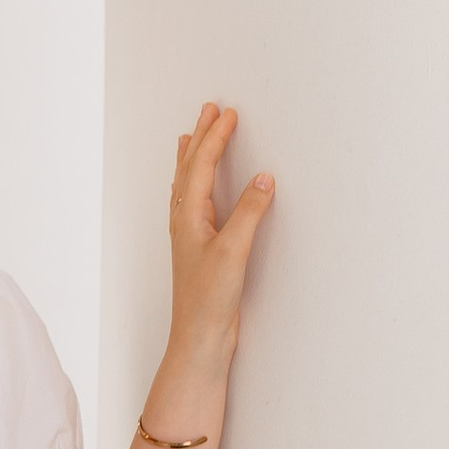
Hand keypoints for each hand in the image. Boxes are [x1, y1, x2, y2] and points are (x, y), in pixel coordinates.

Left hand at [166, 104, 273, 376]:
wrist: (199, 339)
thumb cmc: (209, 300)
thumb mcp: (233, 251)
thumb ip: (249, 213)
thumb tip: (263, 178)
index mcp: (188, 217)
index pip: (202, 167)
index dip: (216, 139)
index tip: (228, 114)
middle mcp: (184, 222)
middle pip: (189, 169)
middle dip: (200, 138)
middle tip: (209, 110)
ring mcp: (189, 235)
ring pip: (187, 185)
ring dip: (192, 158)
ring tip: (191, 136)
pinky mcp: (199, 249)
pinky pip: (193, 204)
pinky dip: (195, 185)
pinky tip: (197, 189)